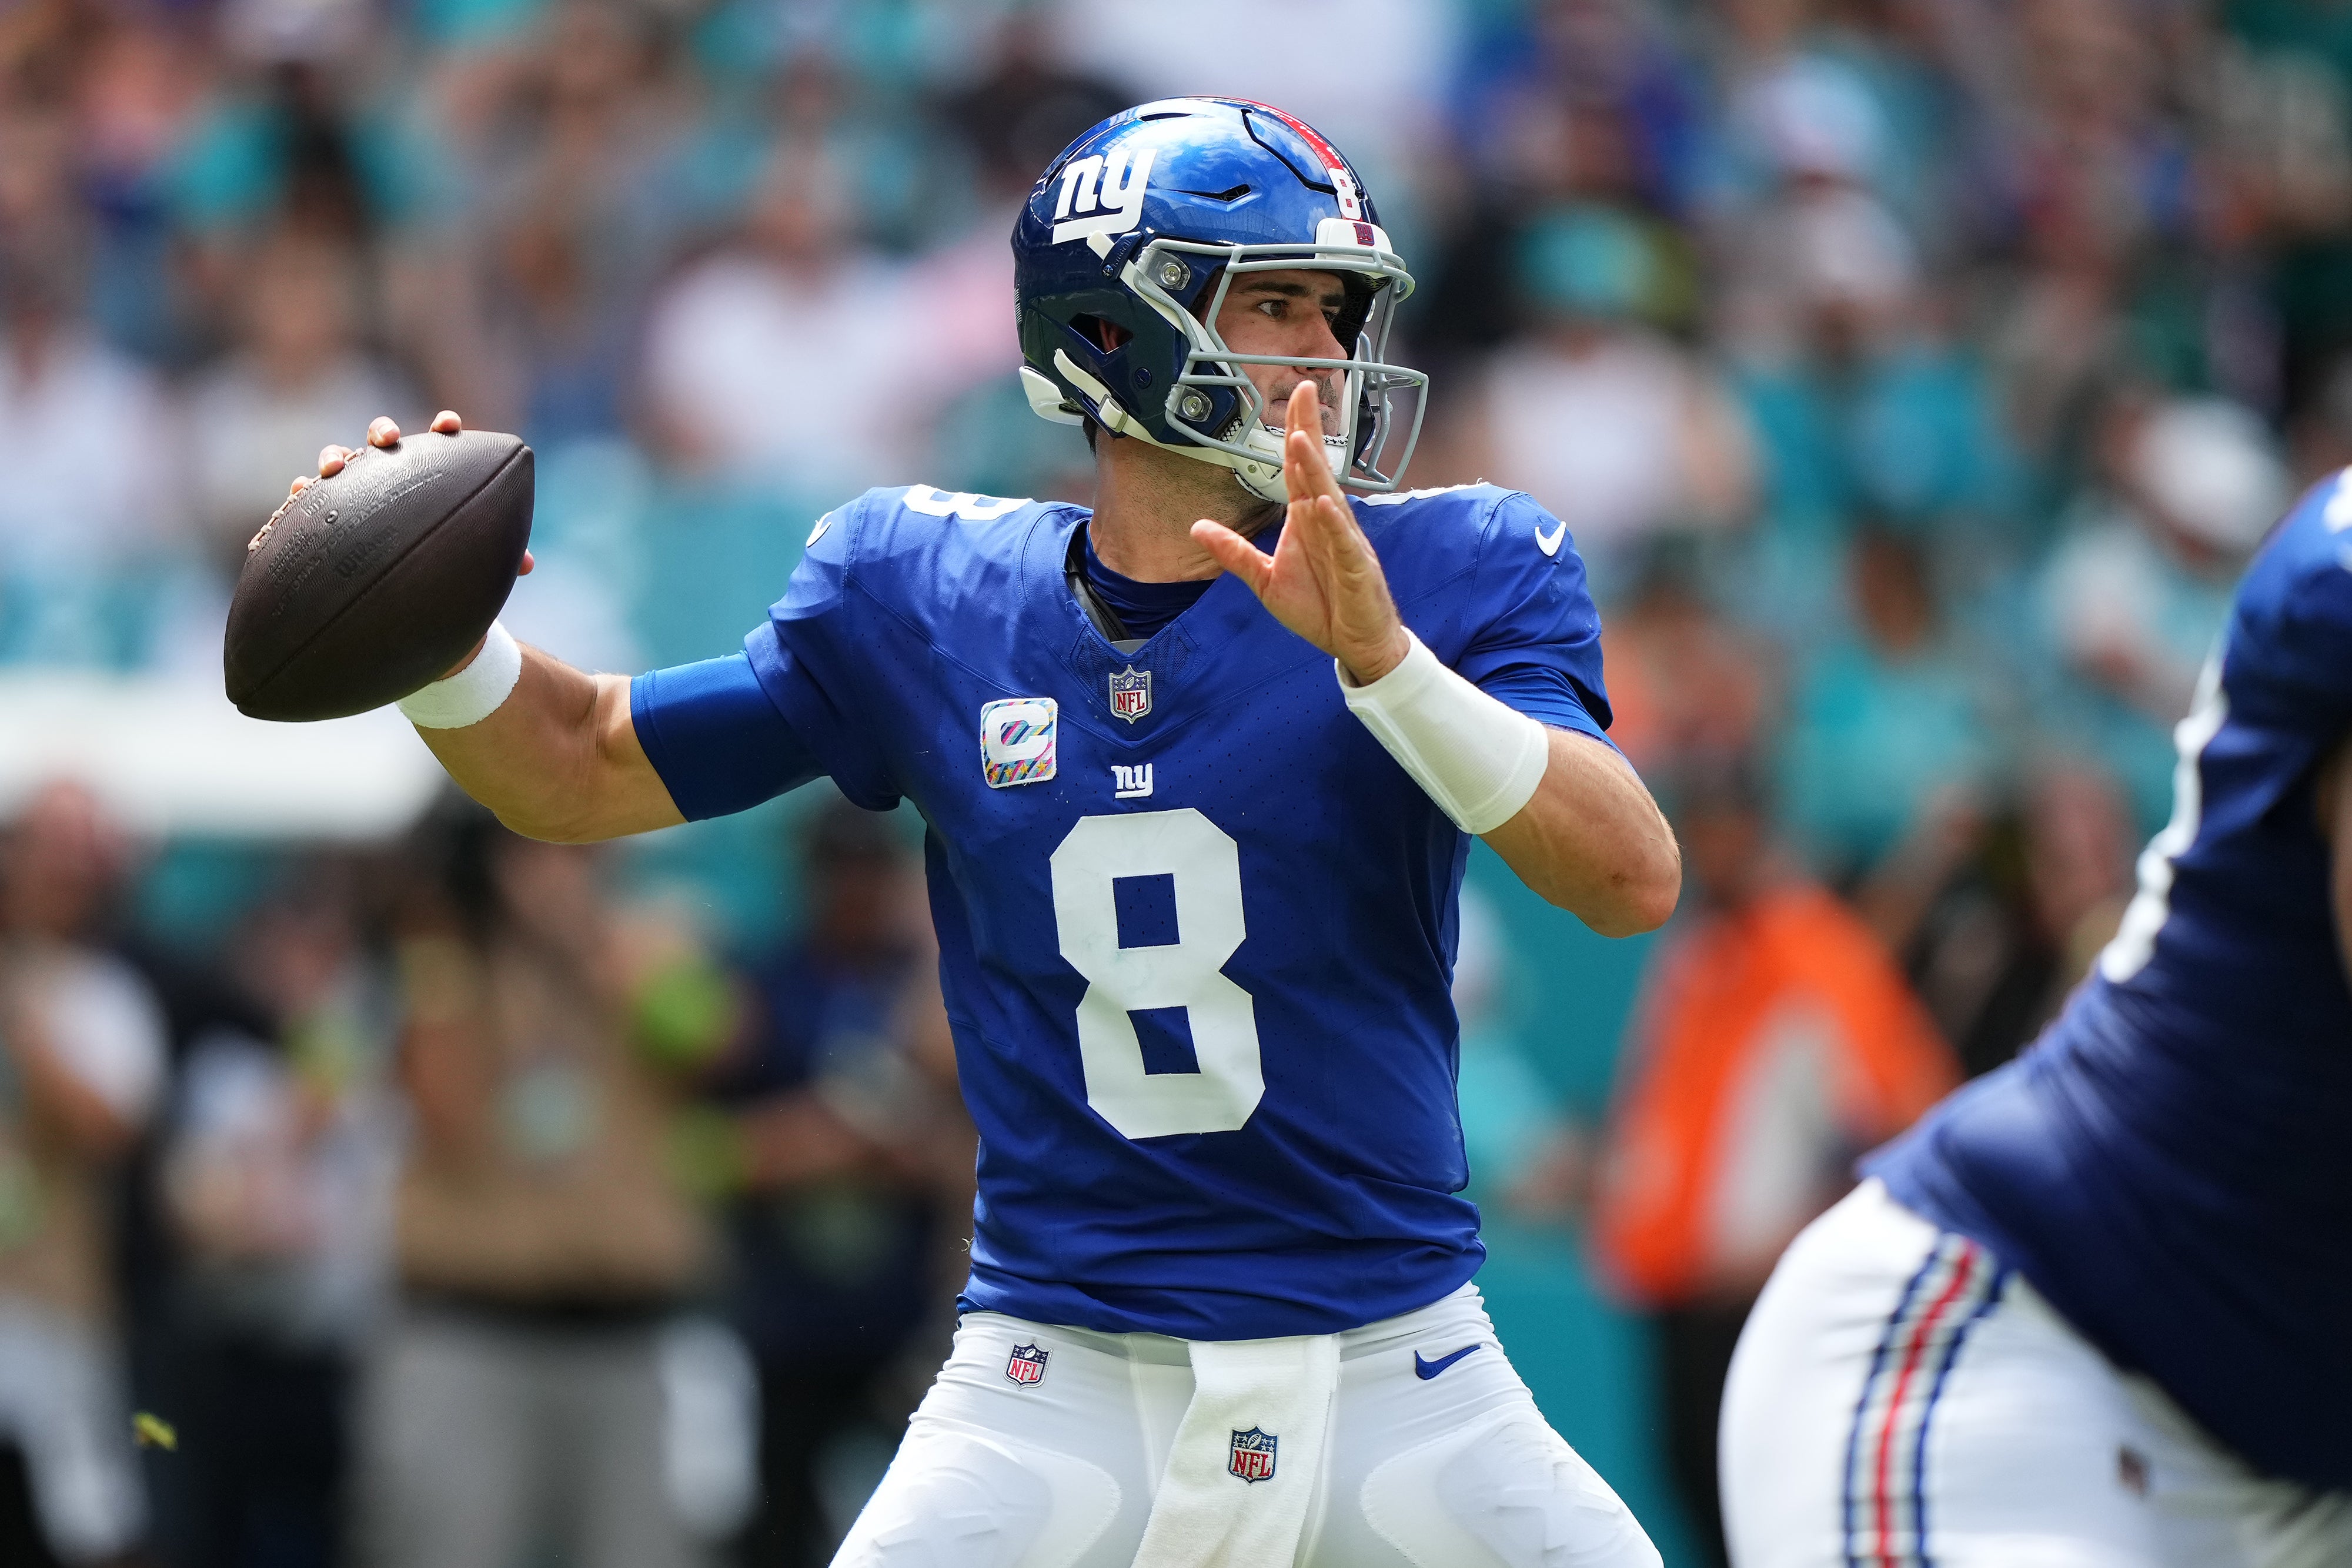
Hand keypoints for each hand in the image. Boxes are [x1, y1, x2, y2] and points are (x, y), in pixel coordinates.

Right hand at [282, 410, 532, 678]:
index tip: (450, 426)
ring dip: (336, 457)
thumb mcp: (473, 558)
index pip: (439, 443)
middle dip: (382, 432)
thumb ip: (499, 555)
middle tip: (387, 439)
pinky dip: (302, 493)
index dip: (444, 429)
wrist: (408, 590)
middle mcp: (390, 475)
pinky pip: (309, 499)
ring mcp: (356, 491)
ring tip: (334, 466)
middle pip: (383, 440)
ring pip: (342, 462)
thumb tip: (525, 563)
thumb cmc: (447, 562)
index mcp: (429, 476)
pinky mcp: (328, 513)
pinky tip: (297, 497)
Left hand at [1190, 381, 1410, 683]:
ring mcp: (1345, 543)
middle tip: (1303, 390)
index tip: (1294, 395)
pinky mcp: (1357, 569)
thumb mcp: (1266, 580)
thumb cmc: (1320, 607)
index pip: (1299, 468)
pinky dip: (1335, 523)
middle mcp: (1328, 522)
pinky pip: (1344, 542)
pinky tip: (1323, 503)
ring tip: (1299, 440)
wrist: (1355, 643)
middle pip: (1316, 469)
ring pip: (1329, 498)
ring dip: (1315, 470)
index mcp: (1307, 520)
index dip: (1297, 430)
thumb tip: (1197, 527)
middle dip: (1308, 431)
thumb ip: (1235, 552)